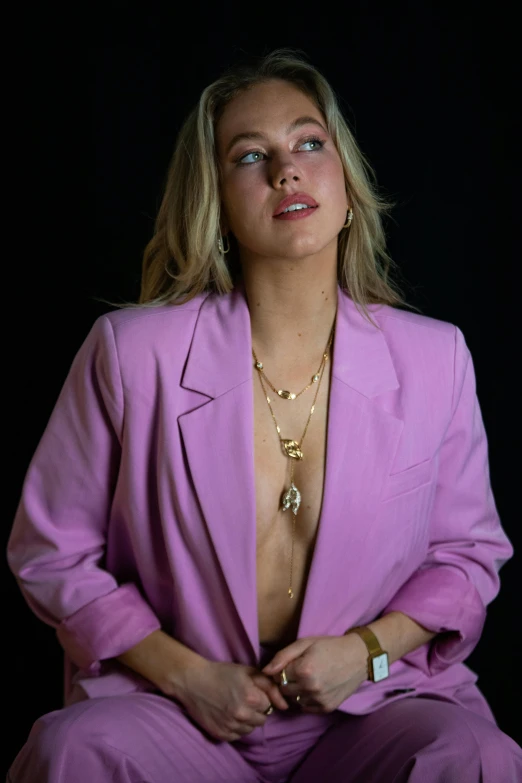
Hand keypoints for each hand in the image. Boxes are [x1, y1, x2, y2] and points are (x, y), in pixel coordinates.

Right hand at [174, 659, 288, 741]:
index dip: (261, 698)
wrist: (193, 681)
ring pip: (250, 729)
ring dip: (247, 720)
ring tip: (234, 707)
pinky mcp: (221, 735)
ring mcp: (231, 727)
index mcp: (252, 698)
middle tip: (243, 699)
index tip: (251, 692)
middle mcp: (242, 715)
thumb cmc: (222, 673)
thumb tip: (285, 705)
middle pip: (262, 720)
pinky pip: (237, 735)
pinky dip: (235, 727)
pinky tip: (227, 714)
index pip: (268, 705)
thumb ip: (270, 686)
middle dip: (256, 710)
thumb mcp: (248, 671)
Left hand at [261, 635, 367, 713]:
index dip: (281, 670)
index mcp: (303, 670)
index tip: (290, 664)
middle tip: (298, 671)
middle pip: (283, 691)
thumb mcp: (305, 643)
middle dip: (286, 681)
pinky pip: (306, 707)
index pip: (276, 677)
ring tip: (308, 678)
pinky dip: (307, 699)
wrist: (358, 657)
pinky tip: (316, 687)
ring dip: (296, 692)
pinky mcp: (326, 708)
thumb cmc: (329, 646)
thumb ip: (282, 657)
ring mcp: (319, 700)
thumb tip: (265, 671)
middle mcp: (310, 688)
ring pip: (294, 701)